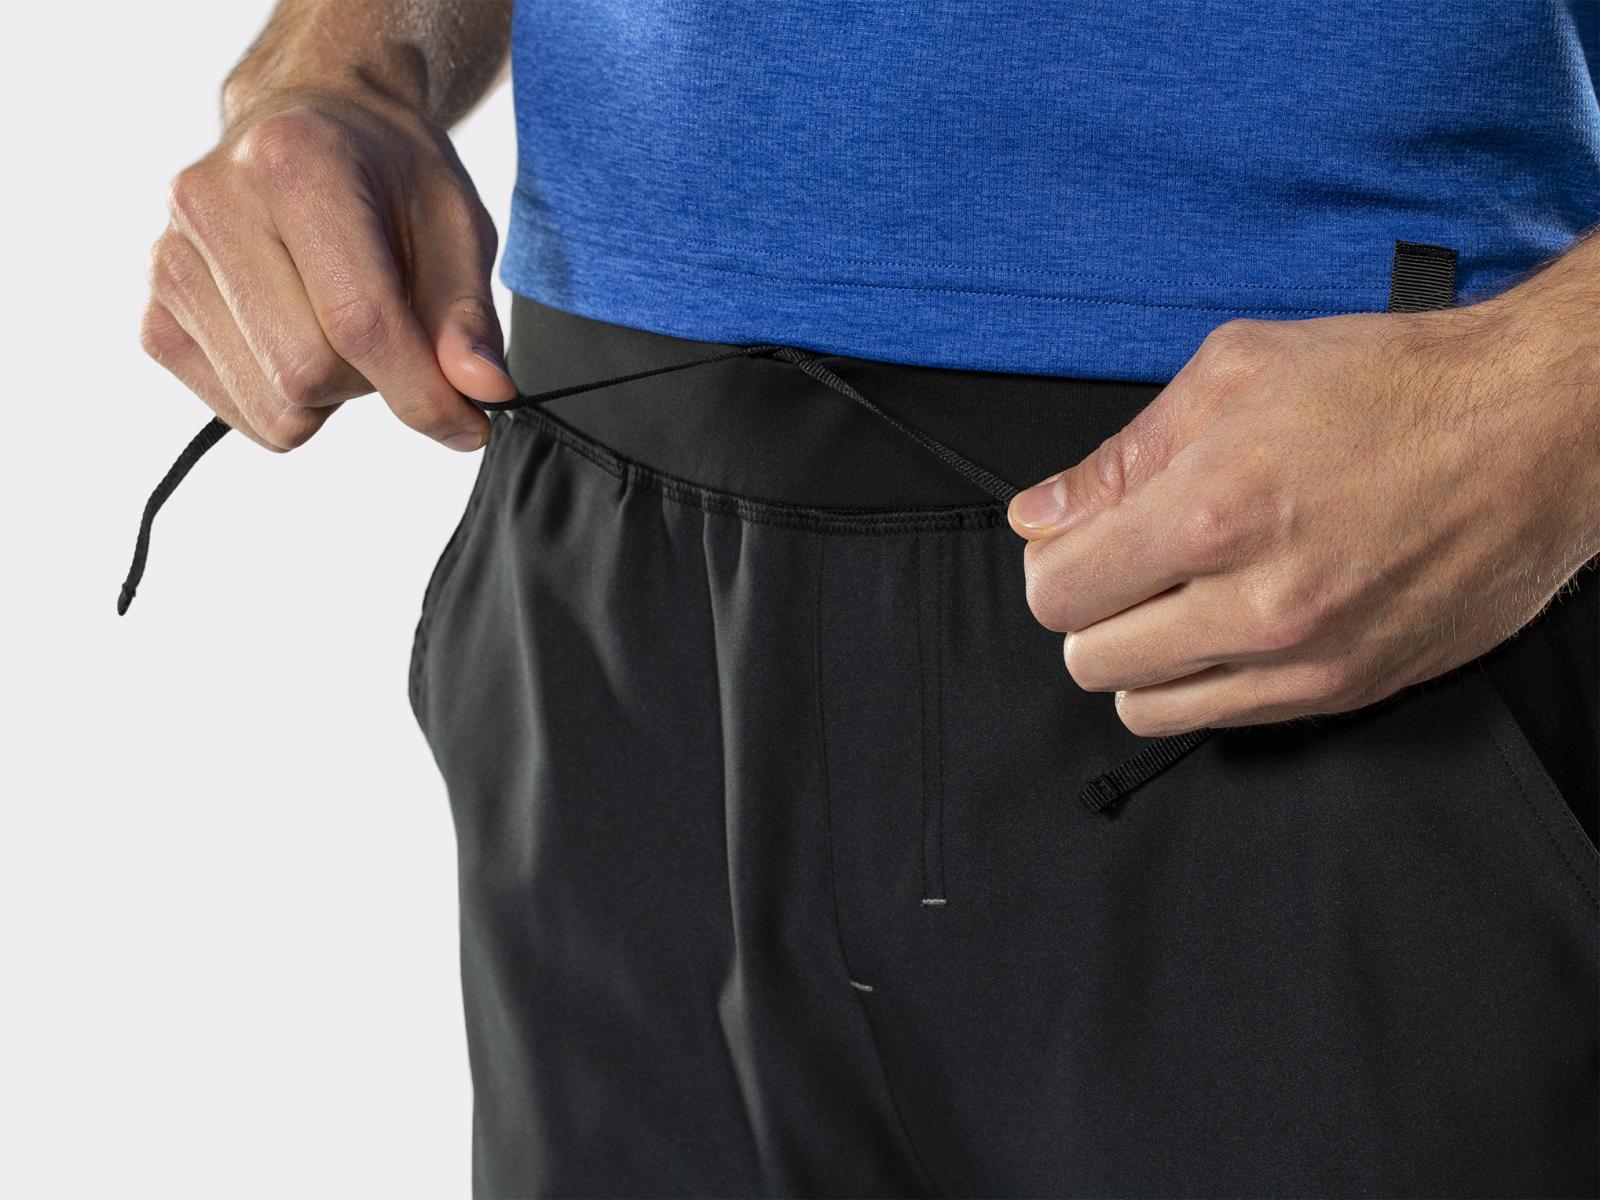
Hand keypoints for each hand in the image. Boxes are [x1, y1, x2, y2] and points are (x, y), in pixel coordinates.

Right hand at [139, 85, 515, 452]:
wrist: (305, 126)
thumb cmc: (386, 174)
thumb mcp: (454, 222)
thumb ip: (467, 315)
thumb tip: (482, 395)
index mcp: (294, 164)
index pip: (358, 322)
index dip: (422, 392)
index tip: (469, 425)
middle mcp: (210, 205)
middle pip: (308, 374)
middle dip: (374, 382)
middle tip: (393, 332)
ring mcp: (170, 263)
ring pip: (275, 407)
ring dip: (332, 395)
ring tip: (339, 326)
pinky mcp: (154, 317)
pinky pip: (240, 413)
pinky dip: (289, 401)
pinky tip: (298, 337)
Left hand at [1009, 311, 1599, 735]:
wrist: (1537, 429)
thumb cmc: (1394, 386)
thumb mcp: (1234, 371)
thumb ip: (1121, 455)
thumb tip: (1040, 512)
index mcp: (1213, 513)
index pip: (1058, 594)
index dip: (1054, 565)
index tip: (1076, 544)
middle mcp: (1256, 604)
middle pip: (1091, 662)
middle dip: (1092, 612)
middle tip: (1130, 566)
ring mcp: (1305, 660)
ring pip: (1147, 708)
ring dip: (1142, 658)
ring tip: (1180, 598)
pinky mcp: (1348, 690)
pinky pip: (1226, 721)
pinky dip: (1205, 682)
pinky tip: (1234, 622)